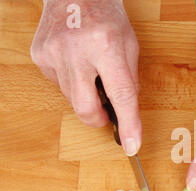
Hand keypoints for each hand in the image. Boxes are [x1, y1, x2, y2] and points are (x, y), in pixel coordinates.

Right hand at [31, 0, 140, 155]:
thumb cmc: (107, 16)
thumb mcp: (130, 46)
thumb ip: (129, 81)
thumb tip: (125, 113)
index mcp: (107, 44)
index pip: (120, 94)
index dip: (128, 124)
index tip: (131, 145)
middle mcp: (77, 49)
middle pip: (86, 108)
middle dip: (98, 118)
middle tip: (106, 112)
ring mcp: (53, 53)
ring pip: (72, 99)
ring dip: (86, 96)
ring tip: (91, 71)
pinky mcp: (40, 56)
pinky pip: (59, 85)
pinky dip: (72, 82)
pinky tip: (76, 62)